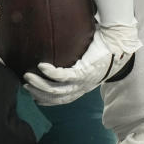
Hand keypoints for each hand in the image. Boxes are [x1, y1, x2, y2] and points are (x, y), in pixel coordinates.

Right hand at [23, 23, 140, 105]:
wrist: (118, 43)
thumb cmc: (102, 48)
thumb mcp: (86, 59)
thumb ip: (74, 60)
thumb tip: (58, 49)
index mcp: (83, 86)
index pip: (62, 99)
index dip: (47, 100)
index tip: (33, 97)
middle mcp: (82, 87)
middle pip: (56, 97)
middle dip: (39, 93)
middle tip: (25, 86)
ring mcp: (83, 80)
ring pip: (57, 89)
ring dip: (40, 85)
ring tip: (27, 77)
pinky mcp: (84, 71)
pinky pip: (64, 75)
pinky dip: (51, 73)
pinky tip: (41, 66)